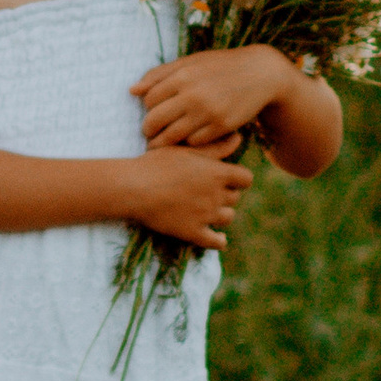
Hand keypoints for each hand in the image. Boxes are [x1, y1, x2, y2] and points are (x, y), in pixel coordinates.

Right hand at [129, 142, 252, 252]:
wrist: (134, 187)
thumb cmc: (158, 163)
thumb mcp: (187, 150)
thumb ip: (216, 147)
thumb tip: (239, 138)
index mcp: (217, 173)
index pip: (246, 179)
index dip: (237, 177)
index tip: (225, 176)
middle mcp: (216, 195)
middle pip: (235, 198)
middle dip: (225, 194)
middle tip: (208, 190)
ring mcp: (206, 216)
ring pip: (228, 217)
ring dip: (220, 213)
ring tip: (206, 209)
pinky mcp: (193, 233)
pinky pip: (216, 242)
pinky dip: (218, 240)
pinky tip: (216, 237)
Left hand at [137, 46, 285, 154]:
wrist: (260, 74)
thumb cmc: (219, 66)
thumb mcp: (190, 62)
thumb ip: (159, 74)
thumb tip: (131, 90)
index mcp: (182, 75)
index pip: (148, 100)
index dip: (147, 108)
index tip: (151, 112)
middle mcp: (192, 94)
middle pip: (154, 121)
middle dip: (148, 130)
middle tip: (150, 133)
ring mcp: (208, 112)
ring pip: (172, 137)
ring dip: (164, 142)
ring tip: (163, 141)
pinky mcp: (222, 127)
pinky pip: (195, 142)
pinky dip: (189, 142)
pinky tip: (189, 138)